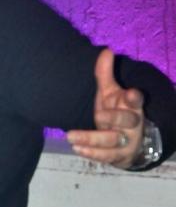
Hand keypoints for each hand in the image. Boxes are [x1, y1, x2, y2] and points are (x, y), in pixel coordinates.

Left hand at [66, 48, 143, 168]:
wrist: (127, 142)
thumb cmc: (115, 112)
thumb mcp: (109, 93)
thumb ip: (105, 74)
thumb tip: (106, 50)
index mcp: (131, 106)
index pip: (137, 100)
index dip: (134, 97)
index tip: (130, 92)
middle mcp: (133, 124)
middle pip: (128, 121)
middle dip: (114, 118)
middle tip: (97, 115)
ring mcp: (127, 141)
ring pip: (113, 141)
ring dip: (92, 139)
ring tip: (71, 137)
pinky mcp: (119, 156)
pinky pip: (106, 156)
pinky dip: (91, 153)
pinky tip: (76, 148)